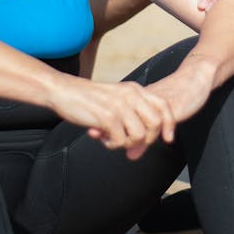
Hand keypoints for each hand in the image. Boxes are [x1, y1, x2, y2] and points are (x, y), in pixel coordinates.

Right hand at [52, 76, 176, 160]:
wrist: (64, 91)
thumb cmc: (89, 99)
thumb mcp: (116, 98)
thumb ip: (131, 115)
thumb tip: (143, 143)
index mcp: (135, 89)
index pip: (164, 106)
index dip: (169, 125)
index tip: (168, 139)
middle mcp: (131, 95)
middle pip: (155, 124)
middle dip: (147, 140)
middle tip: (131, 143)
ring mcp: (120, 106)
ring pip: (139, 136)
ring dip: (126, 144)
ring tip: (111, 138)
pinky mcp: (107, 117)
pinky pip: (120, 141)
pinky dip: (112, 145)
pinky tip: (101, 137)